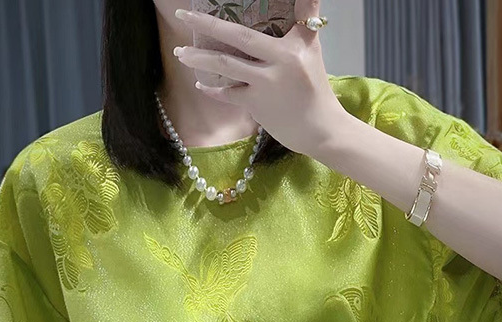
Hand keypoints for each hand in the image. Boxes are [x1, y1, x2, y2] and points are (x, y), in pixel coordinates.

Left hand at [173, 0, 345, 156]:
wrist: (320, 129)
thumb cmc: (315, 88)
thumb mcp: (311, 49)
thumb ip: (303, 21)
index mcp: (290, 47)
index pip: (264, 21)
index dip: (234, 15)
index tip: (205, 2)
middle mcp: (276, 63)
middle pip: (236, 38)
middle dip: (206, 24)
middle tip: (183, 15)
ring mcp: (264, 85)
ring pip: (226, 65)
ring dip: (199, 58)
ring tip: (180, 52)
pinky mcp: (256, 105)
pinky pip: (228, 93)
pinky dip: (213, 89)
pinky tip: (200, 83)